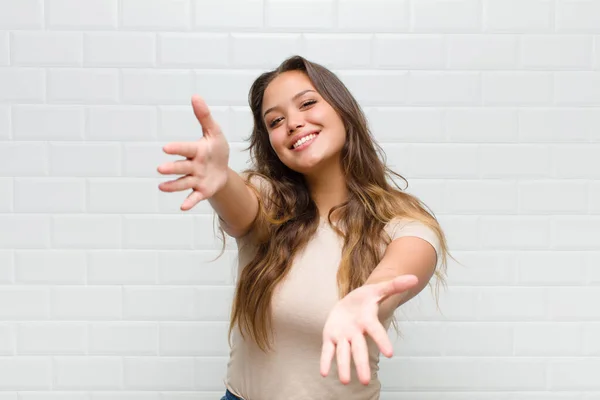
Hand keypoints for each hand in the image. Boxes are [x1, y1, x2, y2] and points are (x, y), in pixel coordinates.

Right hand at [157, 95, 229, 210]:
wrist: (223, 170)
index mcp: (196, 150)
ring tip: (162, 187)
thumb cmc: (216, 149)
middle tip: (160, 169)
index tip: (166, 148)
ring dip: (173, 185)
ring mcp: (196, 179)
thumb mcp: (214, 132)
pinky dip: (189, 201)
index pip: (185, 149)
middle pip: (181, 167)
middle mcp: (193, 165)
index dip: (177, 149)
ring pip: (184, 182)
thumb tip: (195, 96)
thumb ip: (204, 116)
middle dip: (172, 168)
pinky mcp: (201, 191)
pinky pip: (194, 197)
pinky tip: (182, 207)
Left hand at [320, 274, 418, 385]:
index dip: (382, 340)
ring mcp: (343, 336)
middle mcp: (356, 332)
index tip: (390, 354)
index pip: (376, 331)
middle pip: (359, 349)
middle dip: (361, 364)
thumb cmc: (367, 298)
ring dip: (343, 367)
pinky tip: (324, 373)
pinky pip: (328, 350)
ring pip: (343, 353)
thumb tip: (414, 278)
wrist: (352, 302)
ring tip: (346, 382)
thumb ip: (395, 285)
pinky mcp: (331, 337)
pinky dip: (326, 361)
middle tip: (364, 381)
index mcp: (368, 320)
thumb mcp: (379, 288)